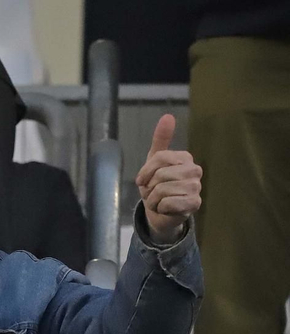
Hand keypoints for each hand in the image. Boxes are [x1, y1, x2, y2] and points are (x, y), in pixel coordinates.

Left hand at [135, 114, 201, 243]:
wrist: (159, 212)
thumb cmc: (157, 186)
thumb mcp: (154, 162)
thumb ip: (160, 140)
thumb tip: (168, 116)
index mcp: (185, 157)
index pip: (159, 158)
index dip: (145, 172)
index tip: (143, 180)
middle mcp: (194, 170)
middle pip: (160, 175)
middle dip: (149, 188)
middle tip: (153, 192)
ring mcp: (196, 187)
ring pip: (162, 190)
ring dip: (153, 199)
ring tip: (158, 201)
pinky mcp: (194, 204)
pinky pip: (168, 203)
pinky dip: (160, 208)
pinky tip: (165, 208)